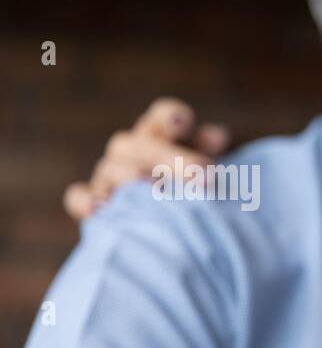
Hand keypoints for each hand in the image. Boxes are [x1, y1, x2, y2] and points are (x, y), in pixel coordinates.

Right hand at [63, 97, 228, 219]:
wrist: (177, 230)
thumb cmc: (198, 192)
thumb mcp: (211, 170)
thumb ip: (211, 151)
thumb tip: (216, 136)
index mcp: (163, 135)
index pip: (165, 117)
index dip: (173, 117)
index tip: (184, 124)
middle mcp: (132, 151)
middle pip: (140, 145)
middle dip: (168, 158)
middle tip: (198, 174)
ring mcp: (110, 175)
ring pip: (111, 168)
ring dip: (129, 176)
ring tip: (144, 183)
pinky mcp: (94, 201)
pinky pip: (79, 197)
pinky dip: (86, 201)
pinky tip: (100, 208)